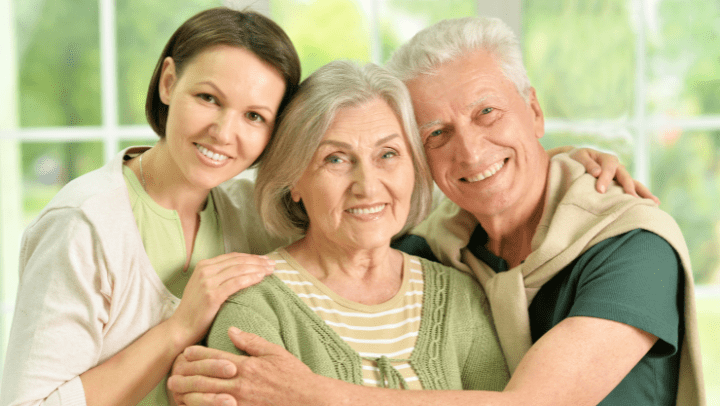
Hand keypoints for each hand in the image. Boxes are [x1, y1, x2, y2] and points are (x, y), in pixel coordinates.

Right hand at [168, 253, 274, 348]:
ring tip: (271, 271)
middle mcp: (205, 270)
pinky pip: (236, 283)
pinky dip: (251, 278)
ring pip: (239, 270)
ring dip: (258, 268)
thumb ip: (218, 277)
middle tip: (273, 264)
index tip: (265, 260)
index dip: (251, 257)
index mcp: (203, 266)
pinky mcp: (212, 295)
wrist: (181, 329)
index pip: (233, 257)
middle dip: (258, 261)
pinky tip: (261, 278)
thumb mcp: (204, 287)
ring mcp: (207, 282)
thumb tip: (241, 272)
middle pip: (238, 261)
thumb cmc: (195, 311)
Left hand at [168, 327, 315, 405]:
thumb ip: (251, 341)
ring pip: (206, 397)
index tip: (185, 351)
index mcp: (246, 365)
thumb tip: (232, 329)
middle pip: (205, 377)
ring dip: (189, 393)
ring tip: (176, 391)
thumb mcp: (275, 352)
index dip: (197, 354)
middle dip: (186, 374)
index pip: (215, 357)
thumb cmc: (293, 375)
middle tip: (172, 372)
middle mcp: (239, 383)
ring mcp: (240, 401)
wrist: (308, 399)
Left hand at [569, 148, 658, 203]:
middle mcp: (618, 167)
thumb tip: (597, 172)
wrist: (578, 160)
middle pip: (626, 177)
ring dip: (643, 193)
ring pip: (634, 184)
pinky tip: (652, 206)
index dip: (605, 178)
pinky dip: (641, 197)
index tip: (600, 190)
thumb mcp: (579, 157)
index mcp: (607, 159)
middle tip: (631, 198)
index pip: (609, 168)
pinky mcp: (621, 185)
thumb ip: (587, 163)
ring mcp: (621, 176)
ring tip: (654, 203)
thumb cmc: (577, 159)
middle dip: (629, 188)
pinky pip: (633, 190)